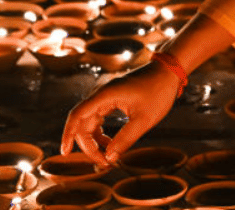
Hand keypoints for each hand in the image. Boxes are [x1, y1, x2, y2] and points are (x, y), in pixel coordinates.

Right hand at [60, 63, 179, 166]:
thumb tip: (109, 157)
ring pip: (90, 122)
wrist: (169, 71)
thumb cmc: (158, 92)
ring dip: (94, 140)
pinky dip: (101, 132)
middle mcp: (101, 94)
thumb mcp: (144, 120)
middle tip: (104, 163)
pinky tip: (110, 143)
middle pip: (83, 123)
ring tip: (108, 156)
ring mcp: (106, 96)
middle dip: (89, 145)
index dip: (68, 135)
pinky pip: (99, 118)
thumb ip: (125, 139)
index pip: (77, 116)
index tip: (65, 152)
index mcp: (105, 95)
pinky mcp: (112, 98)